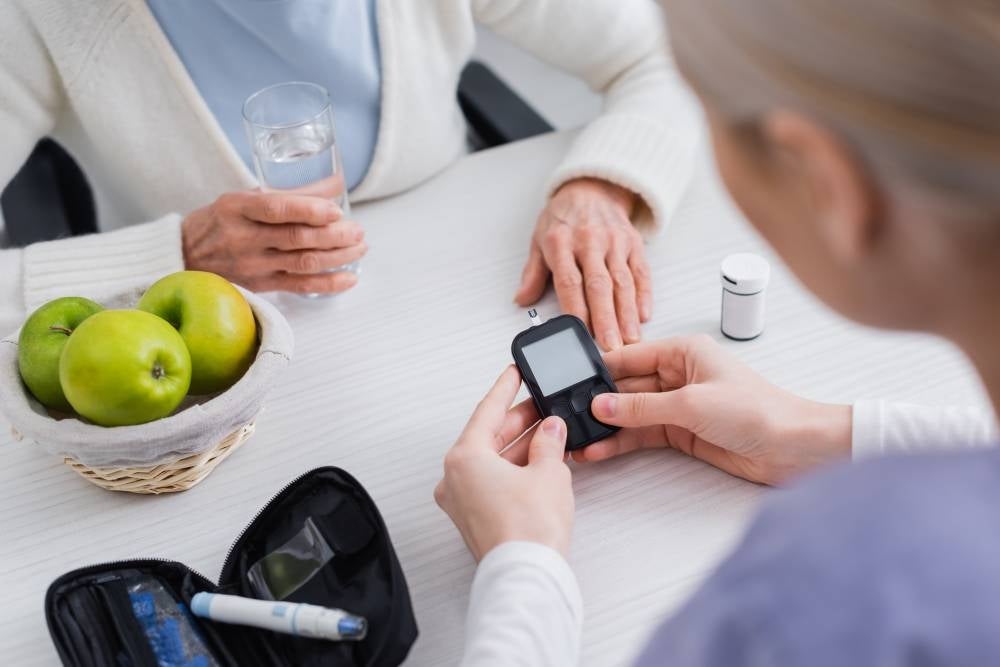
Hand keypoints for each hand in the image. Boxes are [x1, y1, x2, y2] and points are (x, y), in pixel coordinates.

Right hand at [181, 190, 366, 293]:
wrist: (184, 256)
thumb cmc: (220, 221)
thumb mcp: (245, 198)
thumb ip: (290, 192)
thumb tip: (336, 183)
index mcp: (237, 208)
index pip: (277, 209)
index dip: (310, 210)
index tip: (337, 209)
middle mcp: (244, 238)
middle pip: (297, 238)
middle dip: (334, 235)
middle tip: (358, 230)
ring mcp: (253, 265)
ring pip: (303, 262)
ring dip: (338, 256)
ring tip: (360, 248)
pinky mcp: (261, 285)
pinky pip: (300, 286)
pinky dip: (328, 284)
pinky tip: (349, 278)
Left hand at [435, 366, 574, 560]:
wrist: (527, 575)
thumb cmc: (528, 529)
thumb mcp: (549, 471)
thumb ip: (549, 442)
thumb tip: (551, 430)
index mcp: (463, 458)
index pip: (487, 411)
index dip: (506, 389)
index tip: (514, 373)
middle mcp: (455, 478)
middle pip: (489, 436)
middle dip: (520, 421)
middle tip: (543, 405)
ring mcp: (462, 501)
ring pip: (493, 461)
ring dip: (521, 446)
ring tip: (551, 432)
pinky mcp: (475, 519)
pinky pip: (494, 482)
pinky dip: (515, 469)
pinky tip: (540, 461)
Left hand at [515, 178, 651, 351]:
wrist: (591, 188)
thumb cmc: (563, 218)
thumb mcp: (539, 240)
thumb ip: (532, 273)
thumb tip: (521, 300)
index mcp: (562, 242)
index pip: (569, 281)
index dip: (576, 309)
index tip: (581, 333)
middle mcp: (590, 241)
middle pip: (599, 286)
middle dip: (606, 319)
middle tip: (611, 346)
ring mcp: (615, 242)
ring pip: (623, 282)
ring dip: (627, 313)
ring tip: (630, 339)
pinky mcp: (634, 243)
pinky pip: (641, 271)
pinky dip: (645, 295)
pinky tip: (644, 315)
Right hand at [573, 335, 851, 484]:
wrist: (795, 448)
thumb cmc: (759, 412)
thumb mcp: (691, 405)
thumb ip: (640, 407)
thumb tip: (600, 405)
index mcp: (683, 351)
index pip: (628, 356)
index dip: (597, 371)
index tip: (568, 384)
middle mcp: (679, 374)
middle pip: (625, 387)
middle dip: (596, 403)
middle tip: (564, 415)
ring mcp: (679, 404)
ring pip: (631, 414)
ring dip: (605, 427)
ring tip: (575, 439)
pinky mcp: (682, 431)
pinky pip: (642, 434)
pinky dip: (621, 442)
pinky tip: (599, 450)